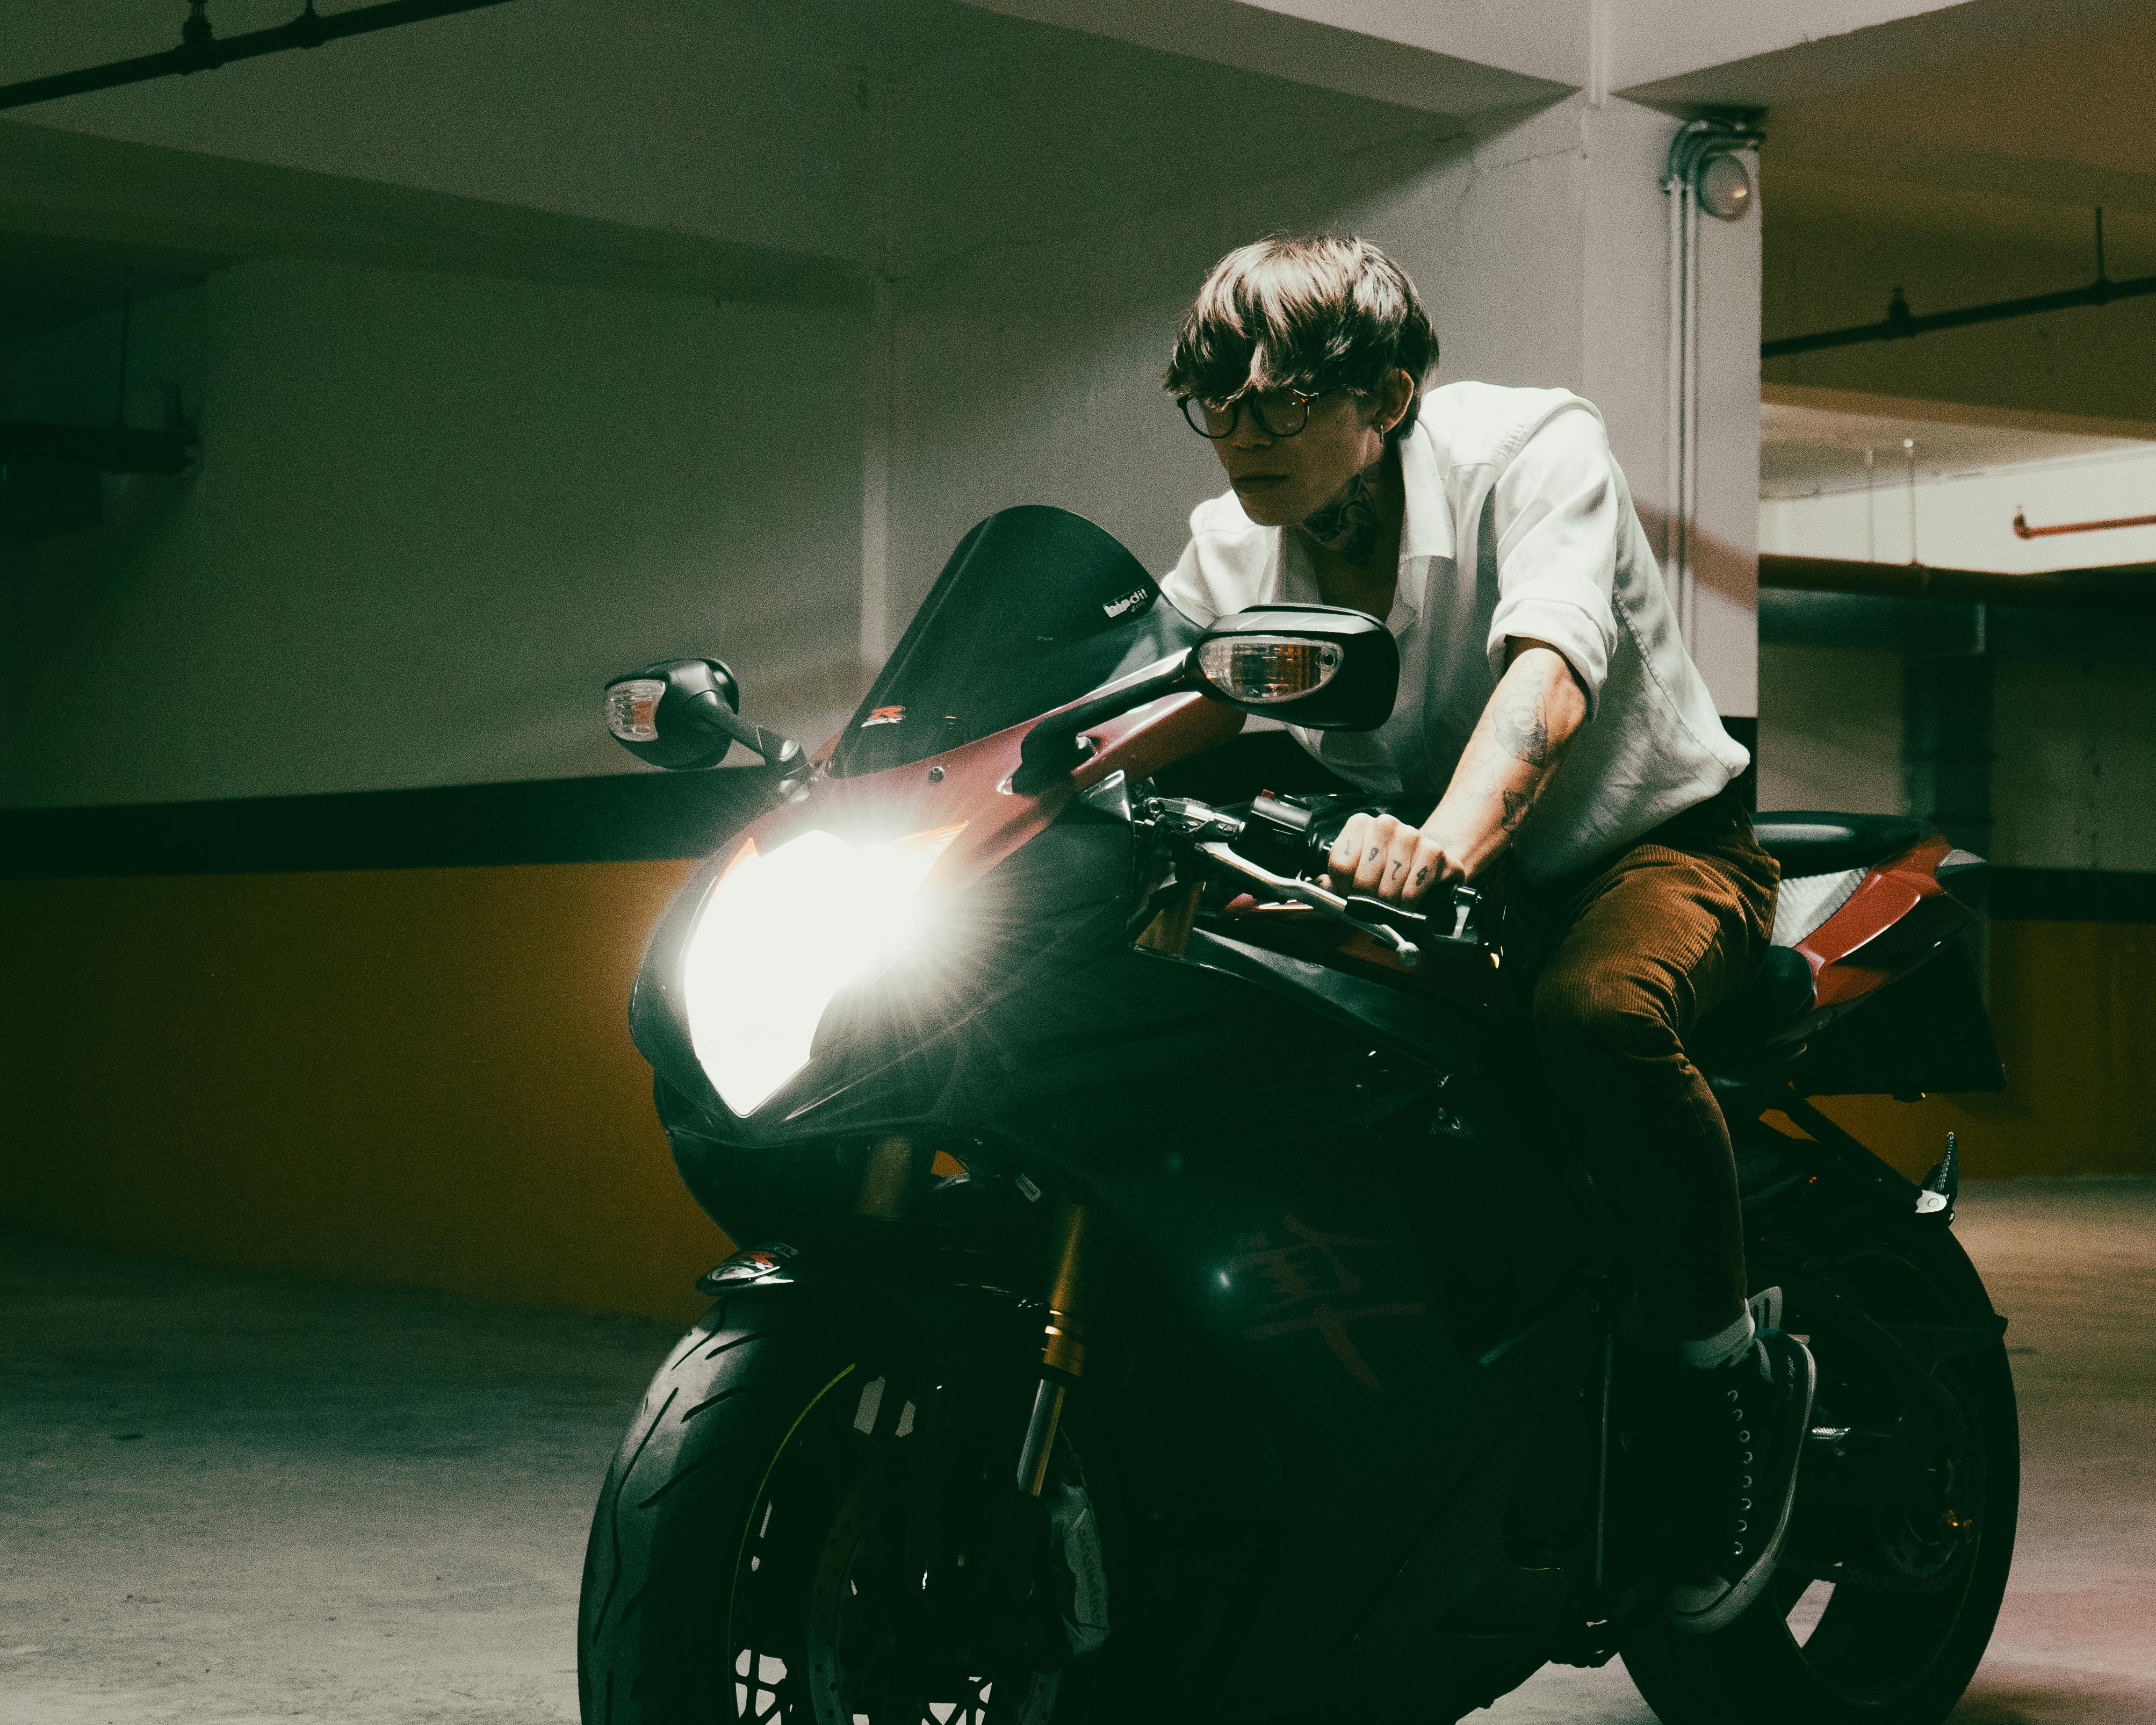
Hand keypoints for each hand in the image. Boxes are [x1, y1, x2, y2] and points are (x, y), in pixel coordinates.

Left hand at [1324, 811, 1465, 905]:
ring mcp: (1412, 836)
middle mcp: (1385, 825)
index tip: (1351, 892)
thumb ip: (1332, 881)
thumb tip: (1322, 885)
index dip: (1344, 888)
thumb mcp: (1353, 871)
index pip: (1341, 866)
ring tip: (1391, 901)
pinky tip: (1408, 900)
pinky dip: (1408, 904)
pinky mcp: (1434, 853)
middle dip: (1367, 900)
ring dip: (1388, 905)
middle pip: (1363, 880)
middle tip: (1373, 901)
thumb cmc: (1384, 867)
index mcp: (1360, 824)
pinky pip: (1413, 891)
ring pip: (1388, 889)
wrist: (1423, 861)